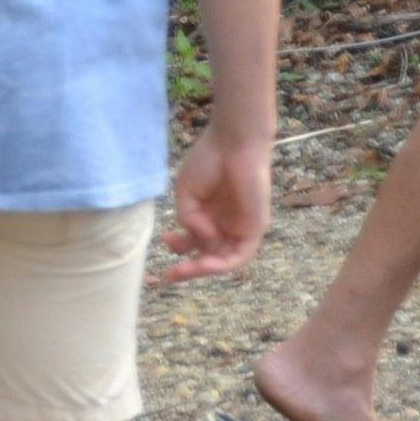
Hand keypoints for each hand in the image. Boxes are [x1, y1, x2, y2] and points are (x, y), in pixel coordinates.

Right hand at [157, 128, 270, 282]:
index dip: (179, 246)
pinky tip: (206, 258)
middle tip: (169, 277)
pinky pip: (240, 255)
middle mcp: (224, 223)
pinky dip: (223, 261)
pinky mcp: (255, 228)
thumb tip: (199, 238)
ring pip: (223, 259)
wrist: (233, 143)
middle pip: (208, 254)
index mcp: (208, 213)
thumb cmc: (209, 161)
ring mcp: (239, 227)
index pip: (194, 239)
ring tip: (185, 271)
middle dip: (189, 267)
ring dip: (204, 269)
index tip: (164, 242)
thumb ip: (187, 218)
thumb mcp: (187, 193)